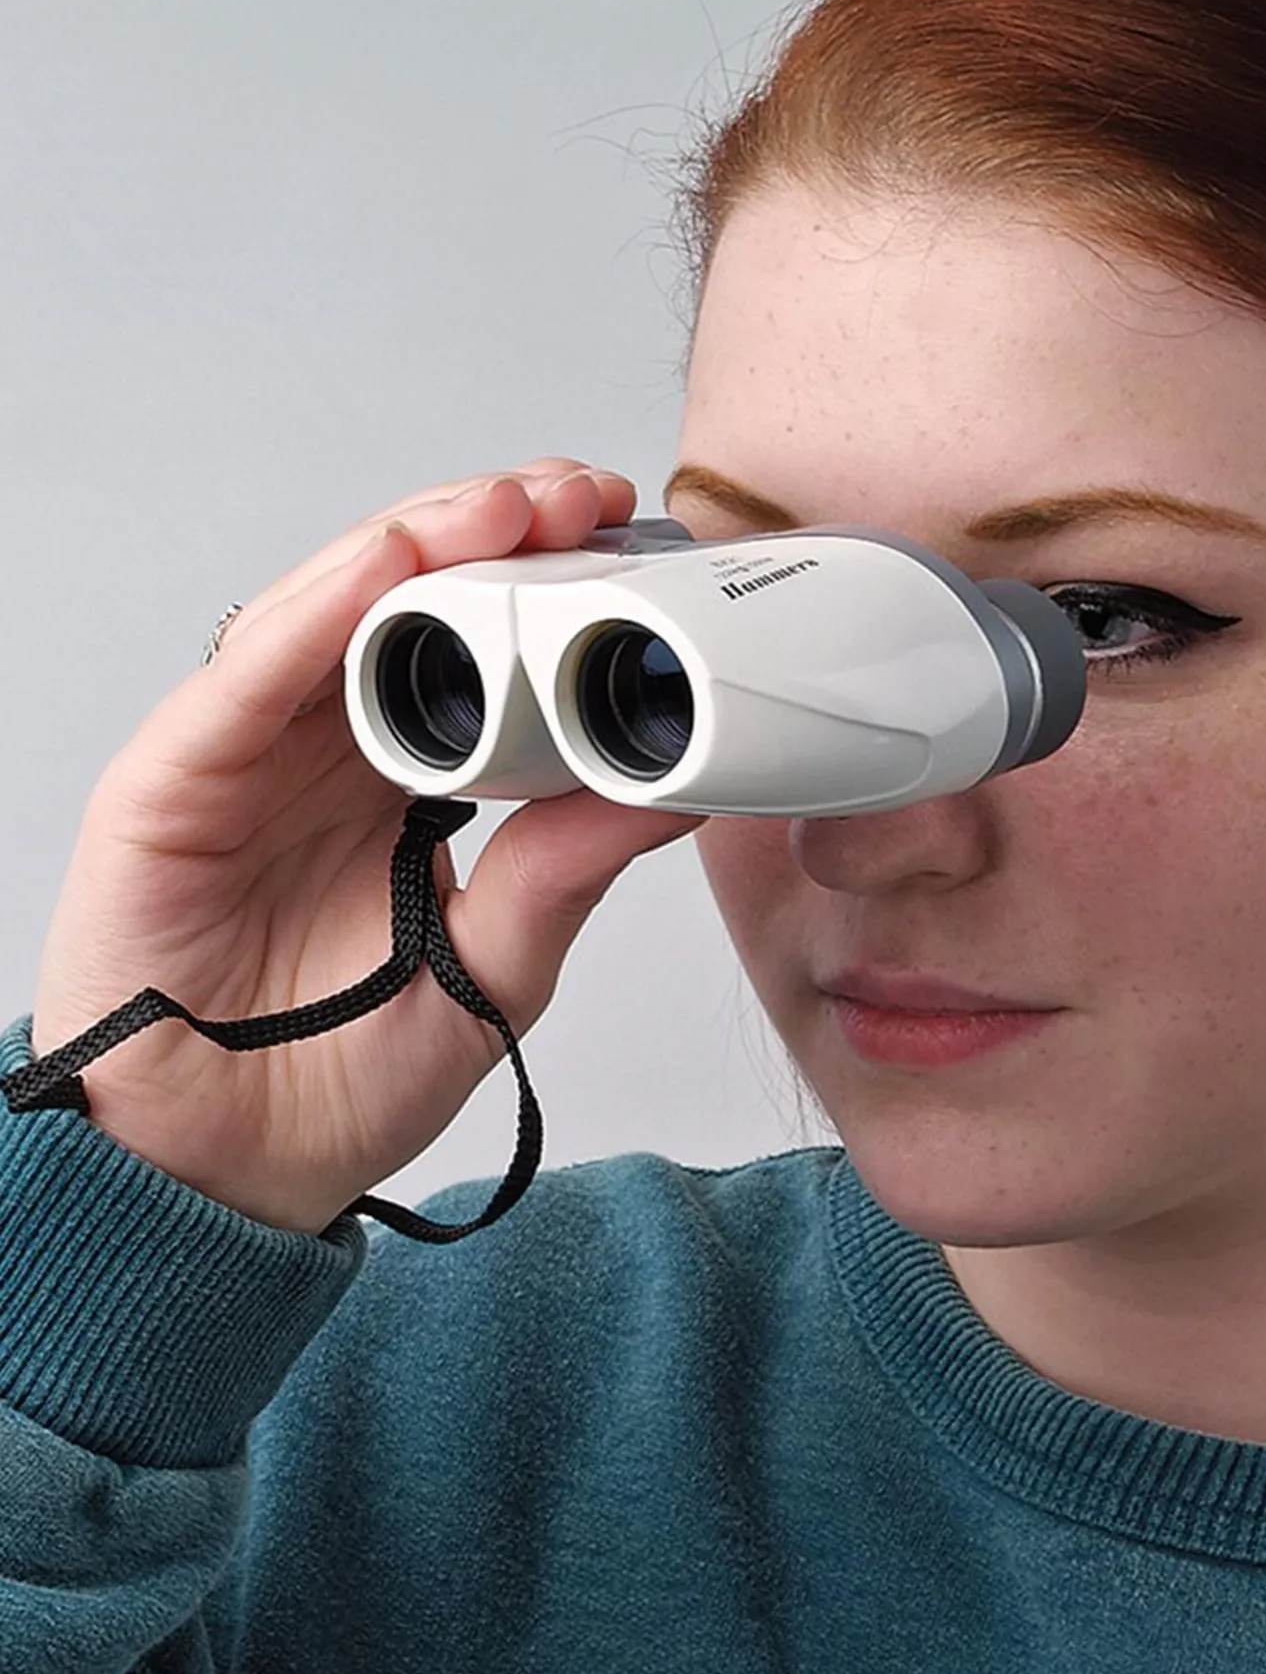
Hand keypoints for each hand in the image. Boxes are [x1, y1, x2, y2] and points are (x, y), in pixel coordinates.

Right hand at [29, 460, 706, 1232]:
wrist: (224, 1176)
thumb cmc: (340, 1077)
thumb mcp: (495, 961)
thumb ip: (569, 869)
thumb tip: (684, 788)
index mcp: (404, 779)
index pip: (477, 646)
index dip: (552, 585)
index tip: (641, 546)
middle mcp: (325, 747)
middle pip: (410, 598)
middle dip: (504, 532)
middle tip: (595, 497)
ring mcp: (248, 754)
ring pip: (332, 607)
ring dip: (423, 539)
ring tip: (514, 504)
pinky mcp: (174, 781)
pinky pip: (247, 678)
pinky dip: (317, 610)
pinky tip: (386, 560)